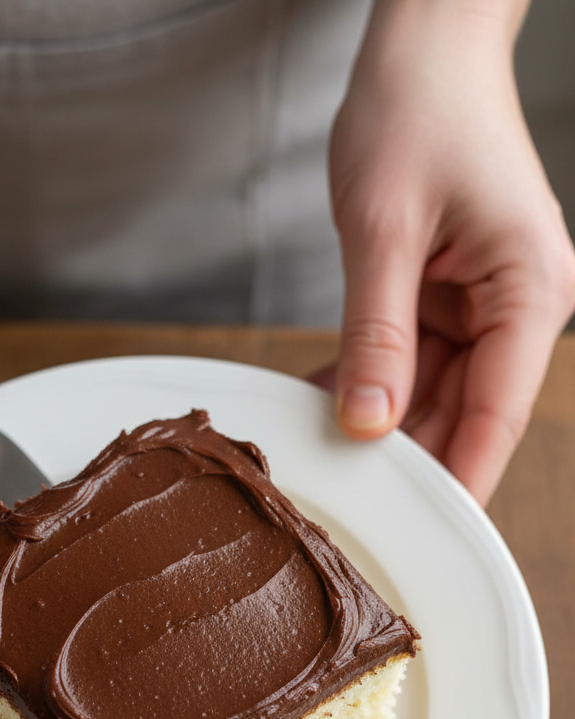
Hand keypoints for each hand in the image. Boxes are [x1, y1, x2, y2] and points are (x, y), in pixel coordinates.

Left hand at [329, 0, 574, 504]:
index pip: (498, 414)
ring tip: (318, 456)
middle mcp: (518, 307)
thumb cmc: (417, 109)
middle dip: (404, 459)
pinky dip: (365, 386)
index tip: (423, 539)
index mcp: (530, 290)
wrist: (423, 48)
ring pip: (432, 399)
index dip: (458, 481)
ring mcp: (484, 307)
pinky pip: (408, 365)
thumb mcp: (384, 230)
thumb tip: (367, 426)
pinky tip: (319, 406)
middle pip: (465, 414)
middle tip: (343, 504)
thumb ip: (376, 336)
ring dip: (377, 427)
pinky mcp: (447, 302)